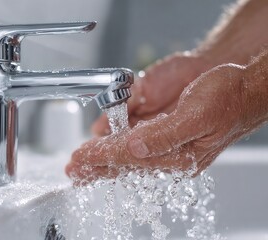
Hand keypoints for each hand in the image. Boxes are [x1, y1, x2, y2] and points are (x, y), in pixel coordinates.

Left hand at [66, 63, 261, 181]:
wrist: (239, 85)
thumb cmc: (226, 99)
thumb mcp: (198, 116)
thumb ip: (165, 135)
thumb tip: (134, 148)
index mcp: (178, 156)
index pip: (131, 160)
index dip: (103, 158)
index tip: (80, 159)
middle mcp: (167, 152)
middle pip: (124, 163)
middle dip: (95, 166)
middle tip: (72, 169)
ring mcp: (163, 142)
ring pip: (125, 154)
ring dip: (101, 158)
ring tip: (80, 165)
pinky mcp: (162, 129)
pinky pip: (133, 140)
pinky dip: (114, 143)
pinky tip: (103, 148)